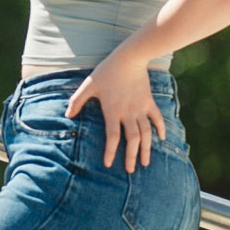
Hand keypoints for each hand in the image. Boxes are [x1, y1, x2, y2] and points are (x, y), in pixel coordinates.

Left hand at [69, 55, 163, 170]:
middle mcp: (128, 113)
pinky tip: (162, 139)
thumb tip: (67, 115)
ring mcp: (141, 108)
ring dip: (147, 149)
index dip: (111, 151)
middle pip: (132, 140)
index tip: (109, 164)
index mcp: (112, 111)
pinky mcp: (149, 102)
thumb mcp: (88, 85)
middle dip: (131, 156)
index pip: (112, 137)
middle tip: (130, 170)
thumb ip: (77, 101)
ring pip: (146, 133)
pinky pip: (157, 118)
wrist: (129, 59)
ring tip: (145, 162)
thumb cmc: (106, 72)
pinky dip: (161, 129)